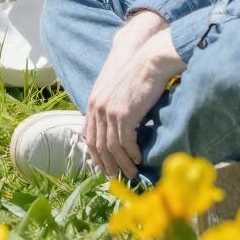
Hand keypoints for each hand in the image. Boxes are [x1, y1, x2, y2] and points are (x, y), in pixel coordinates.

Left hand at [84, 10, 184, 179]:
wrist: (149, 61)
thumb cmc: (138, 75)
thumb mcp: (118, 92)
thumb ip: (112, 109)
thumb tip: (116, 131)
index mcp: (94, 103)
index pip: (89, 136)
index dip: (96, 155)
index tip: (105, 168)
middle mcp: (97, 108)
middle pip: (98, 145)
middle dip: (107, 164)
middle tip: (117, 177)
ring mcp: (109, 112)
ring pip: (112, 148)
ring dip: (122, 163)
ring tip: (132, 173)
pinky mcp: (123, 115)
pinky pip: (125, 142)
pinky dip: (132, 154)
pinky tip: (139, 158)